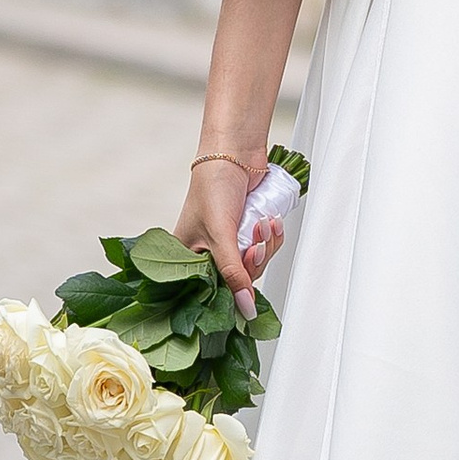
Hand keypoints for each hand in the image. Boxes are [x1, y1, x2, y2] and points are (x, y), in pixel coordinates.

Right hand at [175, 150, 285, 315]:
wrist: (235, 152)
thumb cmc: (213, 186)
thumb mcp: (221, 234)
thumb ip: (233, 272)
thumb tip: (245, 307)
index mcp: (186, 257)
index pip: (212, 289)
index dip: (232, 288)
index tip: (246, 279)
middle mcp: (206, 252)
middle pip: (239, 279)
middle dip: (254, 260)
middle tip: (256, 243)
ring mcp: (229, 242)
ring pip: (255, 264)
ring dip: (266, 245)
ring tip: (264, 224)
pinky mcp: (247, 232)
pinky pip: (265, 248)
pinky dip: (272, 237)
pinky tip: (271, 221)